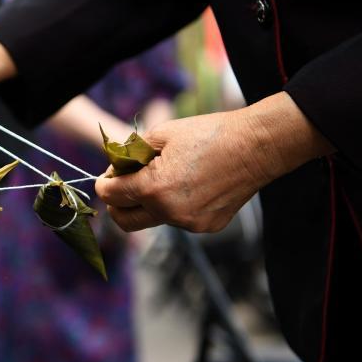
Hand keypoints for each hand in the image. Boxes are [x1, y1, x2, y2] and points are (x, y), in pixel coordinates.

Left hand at [94, 92, 333, 232]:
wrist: (256, 147)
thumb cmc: (209, 134)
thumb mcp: (162, 134)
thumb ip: (131, 154)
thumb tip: (115, 169)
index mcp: (154, 188)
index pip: (110, 195)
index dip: (104, 182)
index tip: (109, 174)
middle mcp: (169, 212)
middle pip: (123, 221)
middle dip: (116, 204)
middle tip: (122, 186)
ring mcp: (188, 223)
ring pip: (152, 219)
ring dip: (147, 203)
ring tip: (163, 178)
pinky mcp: (205, 227)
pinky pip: (177, 220)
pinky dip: (173, 206)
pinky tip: (189, 185)